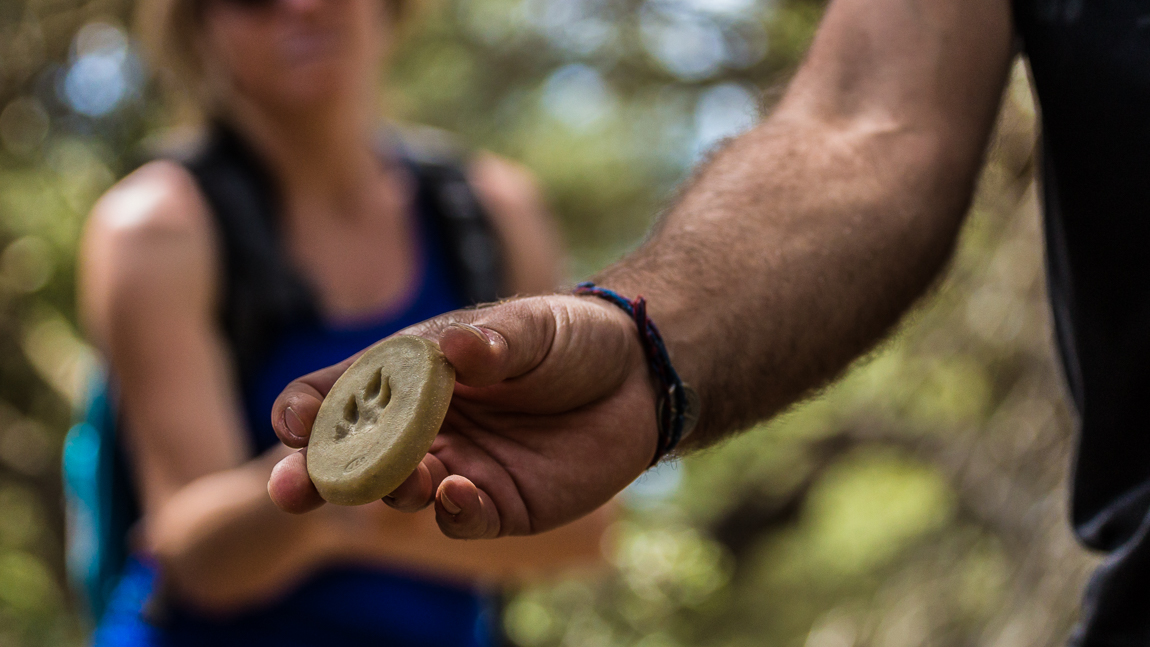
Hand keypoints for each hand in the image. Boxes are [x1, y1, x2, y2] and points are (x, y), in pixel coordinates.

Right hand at [266, 295, 658, 537]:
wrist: (638, 378)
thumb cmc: (572, 339)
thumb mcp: (533, 326)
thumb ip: (493, 341)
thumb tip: (456, 350)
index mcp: (412, 375)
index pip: (342, 392)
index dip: (308, 408)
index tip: (294, 421)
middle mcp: (424, 426)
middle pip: (354, 455)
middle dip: (317, 474)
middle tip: (291, 489)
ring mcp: (458, 468)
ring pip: (403, 491)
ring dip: (392, 489)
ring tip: (407, 477)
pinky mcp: (499, 504)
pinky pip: (461, 518)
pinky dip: (452, 512)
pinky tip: (455, 494)